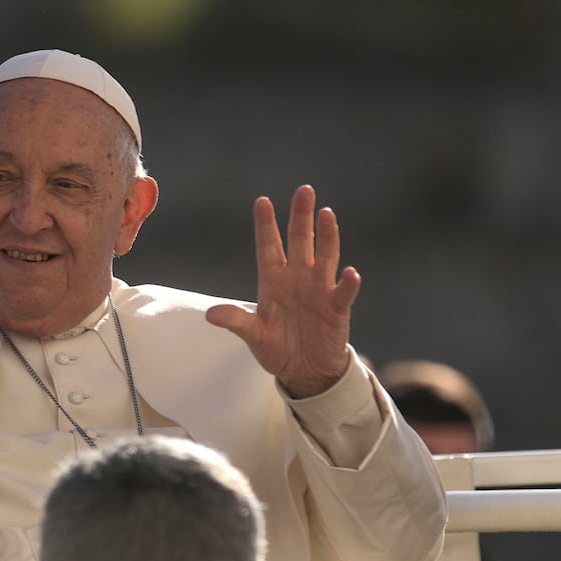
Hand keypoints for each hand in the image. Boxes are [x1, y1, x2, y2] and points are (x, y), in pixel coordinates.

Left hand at [205, 185, 358, 398]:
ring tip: (327, 214)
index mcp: (273, 280)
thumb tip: (210, 314)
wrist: (304, 370)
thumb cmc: (277, 347)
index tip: (262, 201)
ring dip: (327, 236)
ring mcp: (319, 289)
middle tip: (304, 190)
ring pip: (325, 256)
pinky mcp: (336, 307)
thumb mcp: (253, 335)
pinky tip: (350, 272)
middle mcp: (297, 278)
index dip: (266, 224)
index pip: (268, 246)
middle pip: (300, 240)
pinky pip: (343, 291)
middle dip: (301, 216)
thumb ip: (236, 321)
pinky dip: (347, 283)